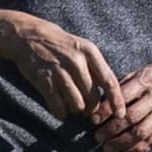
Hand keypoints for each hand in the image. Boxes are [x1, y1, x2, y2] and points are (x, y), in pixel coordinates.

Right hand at [4, 13, 124, 122]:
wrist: (30, 36)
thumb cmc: (62, 45)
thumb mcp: (83, 49)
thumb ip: (96, 69)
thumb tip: (110, 95)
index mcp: (90, 52)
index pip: (109, 81)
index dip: (117, 101)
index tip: (121, 114)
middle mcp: (77, 61)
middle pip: (93, 98)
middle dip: (92, 108)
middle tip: (87, 108)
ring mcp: (60, 71)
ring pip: (77, 105)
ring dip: (76, 110)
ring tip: (71, 103)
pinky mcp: (44, 81)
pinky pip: (58, 107)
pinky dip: (61, 112)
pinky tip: (60, 108)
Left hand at [91, 56, 151, 151]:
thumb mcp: (140, 72)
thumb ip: (122, 86)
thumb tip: (101, 103)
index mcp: (146, 80)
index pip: (123, 97)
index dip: (106, 110)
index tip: (93, 119)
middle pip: (131, 117)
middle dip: (111, 130)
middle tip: (97, 137)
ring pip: (142, 132)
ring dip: (122, 143)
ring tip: (107, 148)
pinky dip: (139, 149)